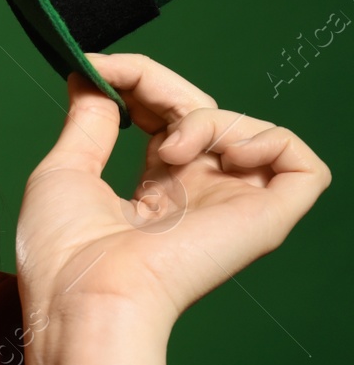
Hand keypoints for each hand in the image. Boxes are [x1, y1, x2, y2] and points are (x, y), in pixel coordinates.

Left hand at [15, 52, 331, 334]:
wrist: (86, 298)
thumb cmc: (64, 252)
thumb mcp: (65, 169)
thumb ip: (88, 121)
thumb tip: (92, 76)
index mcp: (155, 192)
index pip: (166, 118)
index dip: (138, 82)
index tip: (96, 66)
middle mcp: (198, 198)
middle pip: (204, 112)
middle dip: (160, 84)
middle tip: (123, 85)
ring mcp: (232, 207)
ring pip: (245, 129)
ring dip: (204, 115)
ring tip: (168, 146)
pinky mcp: (264, 221)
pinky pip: (300, 164)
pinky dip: (269, 139)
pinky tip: (225, 152)